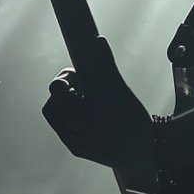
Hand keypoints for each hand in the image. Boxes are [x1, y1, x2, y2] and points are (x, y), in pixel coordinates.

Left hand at [42, 38, 152, 177]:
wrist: (141, 153)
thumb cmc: (133, 119)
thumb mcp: (121, 91)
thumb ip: (105, 66)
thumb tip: (97, 41)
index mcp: (92, 108)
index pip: (60, 85)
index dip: (69, 74)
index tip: (82, 68)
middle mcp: (81, 126)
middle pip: (53, 96)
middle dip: (64, 86)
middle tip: (80, 85)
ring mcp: (76, 139)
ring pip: (52, 111)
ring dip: (61, 101)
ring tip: (80, 99)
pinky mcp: (75, 148)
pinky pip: (60, 127)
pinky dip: (66, 116)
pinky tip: (82, 113)